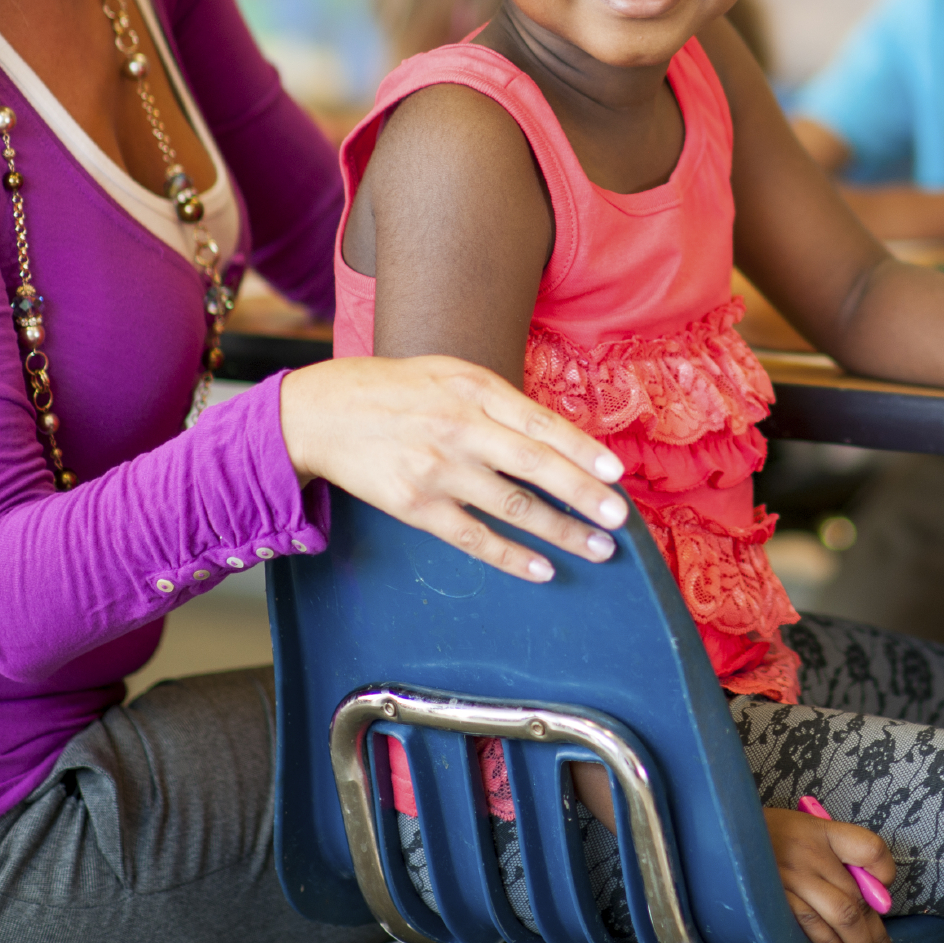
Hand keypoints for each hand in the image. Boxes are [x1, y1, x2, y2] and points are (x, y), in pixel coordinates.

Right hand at [280, 353, 628, 584]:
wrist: (324, 412)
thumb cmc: (397, 389)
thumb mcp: (453, 373)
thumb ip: (502, 401)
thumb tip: (557, 434)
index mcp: (475, 391)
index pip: (541, 424)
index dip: (582, 450)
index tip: (616, 473)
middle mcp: (459, 430)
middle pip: (535, 466)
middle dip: (583, 495)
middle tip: (619, 517)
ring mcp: (437, 471)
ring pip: (511, 507)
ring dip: (559, 532)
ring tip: (597, 548)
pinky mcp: (415, 506)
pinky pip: (472, 537)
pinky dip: (511, 556)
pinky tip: (543, 569)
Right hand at [766, 806, 898, 942]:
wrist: (723, 834)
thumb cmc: (768, 835)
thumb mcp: (804, 829)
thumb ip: (834, 854)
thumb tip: (867, 891)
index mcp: (822, 831)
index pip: (869, 848)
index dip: (884, 872)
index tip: (885, 890)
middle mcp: (811, 854)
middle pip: (858, 897)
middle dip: (877, 935)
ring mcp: (794, 877)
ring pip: (841, 916)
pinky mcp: (777, 899)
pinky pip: (811, 925)